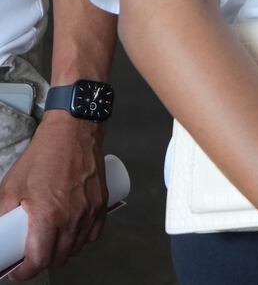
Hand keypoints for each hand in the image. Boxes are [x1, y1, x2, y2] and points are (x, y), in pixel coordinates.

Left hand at [0, 112, 107, 278]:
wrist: (74, 132)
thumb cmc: (42, 157)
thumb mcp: (11, 185)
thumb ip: (2, 212)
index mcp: (48, 217)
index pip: (39, 260)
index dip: (25, 272)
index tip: (17, 270)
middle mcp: (72, 219)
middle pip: (59, 258)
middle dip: (42, 262)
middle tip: (30, 255)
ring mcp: (90, 212)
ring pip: (77, 248)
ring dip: (62, 252)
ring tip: (50, 244)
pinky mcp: (102, 204)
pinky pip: (94, 234)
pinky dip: (82, 240)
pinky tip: (72, 235)